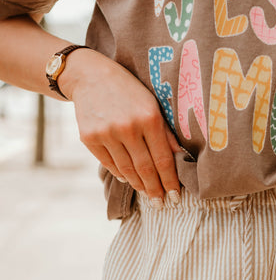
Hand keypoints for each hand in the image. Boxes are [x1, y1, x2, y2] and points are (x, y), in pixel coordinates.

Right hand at [62, 49, 180, 205]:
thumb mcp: (153, 103)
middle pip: (145, 169)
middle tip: (161, 204)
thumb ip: (166, 131)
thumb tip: (181, 157)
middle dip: (155, 190)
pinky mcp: (89, 138)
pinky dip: (120, 174)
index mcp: (149, 118)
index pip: (163, 159)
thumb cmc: (129, 90)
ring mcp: (106, 133)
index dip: (170, 181)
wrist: (90, 76)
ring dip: (138, 186)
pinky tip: (128, 179)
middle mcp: (128, 127)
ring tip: (147, 194)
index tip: (175, 197)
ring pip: (126, 170)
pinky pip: (109, 164)